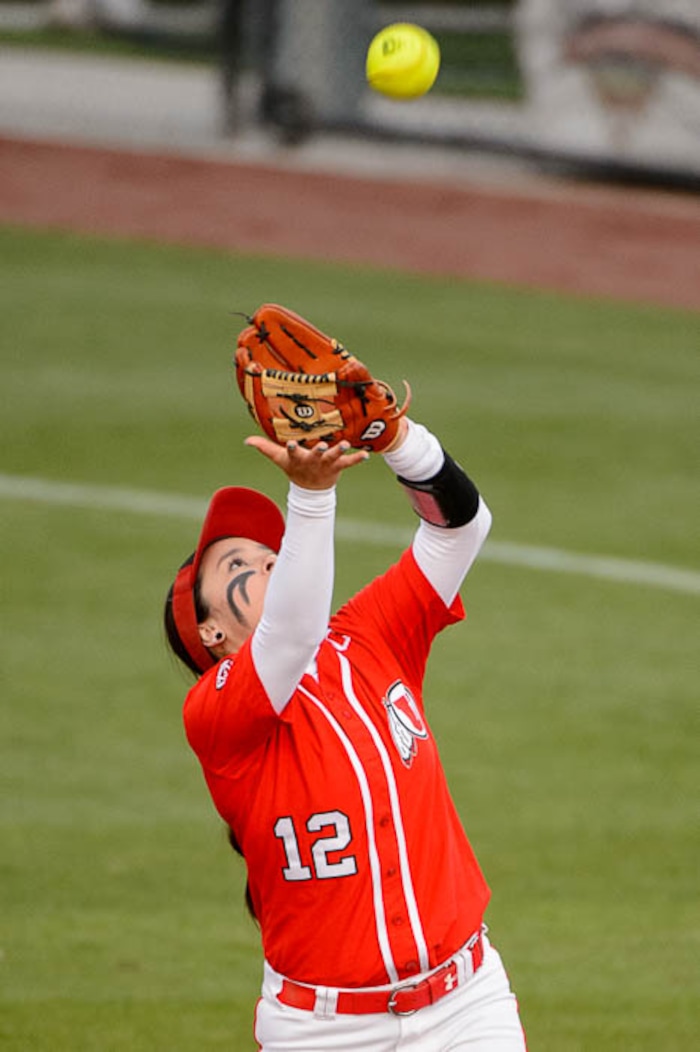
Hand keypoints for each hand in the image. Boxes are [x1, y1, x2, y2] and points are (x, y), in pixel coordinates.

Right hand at [245, 436, 369, 489]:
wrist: (311, 489)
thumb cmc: (294, 467)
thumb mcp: (279, 458)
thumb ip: (264, 447)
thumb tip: (246, 440)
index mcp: (298, 458)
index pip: (292, 452)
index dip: (291, 448)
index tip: (291, 443)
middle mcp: (313, 460)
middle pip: (316, 455)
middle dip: (320, 450)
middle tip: (324, 445)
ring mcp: (326, 464)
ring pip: (334, 457)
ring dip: (340, 451)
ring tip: (346, 444)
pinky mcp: (338, 466)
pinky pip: (349, 463)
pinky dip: (357, 459)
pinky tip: (366, 455)